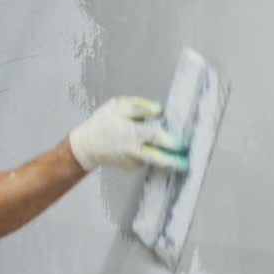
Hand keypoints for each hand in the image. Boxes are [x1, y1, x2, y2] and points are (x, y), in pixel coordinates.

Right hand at [68, 96, 187, 171]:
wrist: (87, 146)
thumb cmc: (102, 122)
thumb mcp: (117, 106)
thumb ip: (139, 107)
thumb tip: (159, 110)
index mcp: (130, 132)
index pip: (154, 136)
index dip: (169, 141)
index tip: (182, 144)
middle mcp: (133, 150)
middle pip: (158, 159)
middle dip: (174, 162)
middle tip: (186, 164)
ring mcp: (133, 162)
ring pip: (155, 159)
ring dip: (167, 157)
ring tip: (180, 158)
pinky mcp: (133, 167)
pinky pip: (147, 159)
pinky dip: (153, 154)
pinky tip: (152, 149)